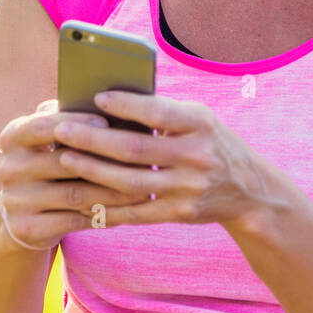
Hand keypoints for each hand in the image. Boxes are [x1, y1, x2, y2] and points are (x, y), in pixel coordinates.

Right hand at [0, 99, 152, 250]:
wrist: (21, 214)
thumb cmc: (50, 164)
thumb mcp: (49, 140)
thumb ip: (71, 122)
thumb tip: (115, 109)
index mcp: (12, 137)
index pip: (43, 125)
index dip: (76, 122)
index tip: (108, 123)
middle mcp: (8, 167)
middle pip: (65, 162)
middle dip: (107, 161)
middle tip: (142, 160)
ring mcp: (15, 200)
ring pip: (75, 194)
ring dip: (113, 193)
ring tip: (144, 190)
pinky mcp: (26, 228)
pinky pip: (73, 221)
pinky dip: (102, 216)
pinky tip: (126, 212)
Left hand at [51, 91, 275, 230]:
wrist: (250, 192)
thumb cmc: (212, 143)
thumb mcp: (199, 120)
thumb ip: (163, 111)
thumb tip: (108, 102)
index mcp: (201, 124)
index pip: (157, 112)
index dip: (125, 106)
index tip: (95, 98)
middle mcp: (197, 156)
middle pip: (135, 149)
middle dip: (93, 139)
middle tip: (61, 130)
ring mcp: (189, 188)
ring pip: (130, 182)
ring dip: (92, 171)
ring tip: (64, 157)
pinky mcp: (180, 214)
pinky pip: (137, 211)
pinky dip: (108, 205)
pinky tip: (82, 197)